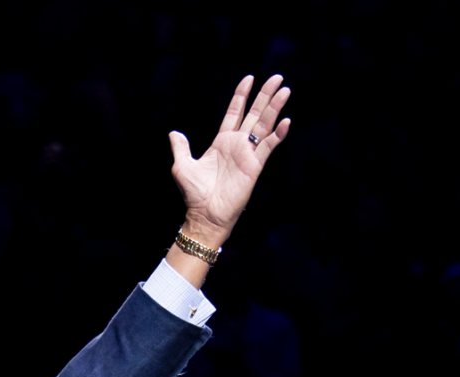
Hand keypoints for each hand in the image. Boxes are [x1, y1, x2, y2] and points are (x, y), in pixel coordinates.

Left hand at [169, 73, 292, 244]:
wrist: (204, 215)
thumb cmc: (194, 194)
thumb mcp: (182, 166)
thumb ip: (181, 147)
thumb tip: (173, 133)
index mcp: (221, 142)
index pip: (234, 113)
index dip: (242, 95)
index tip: (249, 78)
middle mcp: (237, 145)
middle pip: (255, 114)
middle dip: (265, 95)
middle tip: (277, 78)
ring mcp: (247, 154)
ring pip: (265, 125)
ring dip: (275, 108)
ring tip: (285, 90)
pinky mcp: (254, 166)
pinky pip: (268, 146)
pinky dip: (278, 134)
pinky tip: (286, 121)